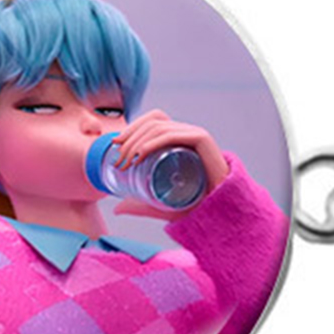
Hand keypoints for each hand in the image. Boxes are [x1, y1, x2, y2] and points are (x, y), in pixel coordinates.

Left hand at [107, 109, 230, 218]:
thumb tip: (117, 209)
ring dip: (136, 141)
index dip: (132, 127)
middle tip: (118, 159)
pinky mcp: (202, 140)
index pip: (153, 120)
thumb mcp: (160, 203)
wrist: (219, 213)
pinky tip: (140, 155)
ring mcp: (195, 134)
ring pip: (158, 126)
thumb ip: (140, 205)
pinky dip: (152, 142)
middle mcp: (187, 132)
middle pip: (153, 121)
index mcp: (179, 138)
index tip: (114, 144)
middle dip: (129, 136)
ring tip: (126, 161)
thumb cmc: (193, 206)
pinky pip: (172, 135)